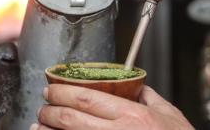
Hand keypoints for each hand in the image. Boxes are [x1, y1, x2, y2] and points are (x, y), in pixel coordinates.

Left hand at [31, 84, 194, 129]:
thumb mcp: (170, 114)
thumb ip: (149, 96)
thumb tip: (134, 85)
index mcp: (133, 116)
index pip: (88, 97)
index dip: (64, 92)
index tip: (53, 88)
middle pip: (73, 117)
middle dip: (52, 109)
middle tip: (44, 103)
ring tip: (39, 123)